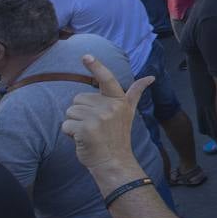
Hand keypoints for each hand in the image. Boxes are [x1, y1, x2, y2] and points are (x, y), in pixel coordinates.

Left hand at [60, 54, 151, 177]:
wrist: (114, 161)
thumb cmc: (117, 136)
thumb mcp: (129, 112)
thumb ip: (135, 93)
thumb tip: (151, 78)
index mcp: (119, 100)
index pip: (107, 79)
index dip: (96, 66)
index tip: (85, 56)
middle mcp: (110, 107)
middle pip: (78, 99)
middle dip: (81, 112)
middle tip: (95, 126)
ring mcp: (99, 117)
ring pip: (70, 112)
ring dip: (74, 124)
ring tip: (89, 133)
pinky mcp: (86, 129)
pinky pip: (65, 125)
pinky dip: (69, 134)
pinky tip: (82, 140)